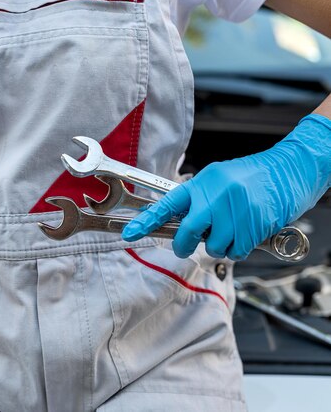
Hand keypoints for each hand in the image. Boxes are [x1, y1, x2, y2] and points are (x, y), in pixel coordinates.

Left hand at [122, 114, 330, 260]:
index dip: (147, 221)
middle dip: (183, 245)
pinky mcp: (255, 225)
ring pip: (214, 246)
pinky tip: (245, 233)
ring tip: (230, 230)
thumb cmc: (252, 176)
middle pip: (187, 233)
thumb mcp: (219, 179)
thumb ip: (198, 198)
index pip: (168, 204)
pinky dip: (238, 249)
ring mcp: (236, 212)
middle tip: (185, 247)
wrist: (291, 169)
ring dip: (219, 246)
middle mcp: (216, 196)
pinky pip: (236, 251)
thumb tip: (177, 219)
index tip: (129, 233)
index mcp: (203, 183)